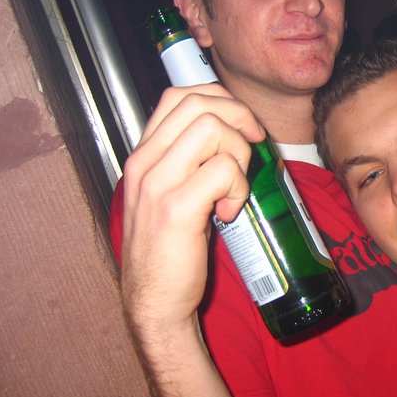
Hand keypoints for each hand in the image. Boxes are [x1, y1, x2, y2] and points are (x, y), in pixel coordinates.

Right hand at [120, 84, 265, 339]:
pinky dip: (238, 187)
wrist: (153, 300)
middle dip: (239, 118)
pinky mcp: (176, 209)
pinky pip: (223, 170)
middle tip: (253, 148)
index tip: (243, 126)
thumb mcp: (170, 194)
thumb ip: (189, 162)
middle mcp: (145, 163)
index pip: (179, 95)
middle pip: (199, 103)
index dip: (221, 100)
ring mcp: (157, 184)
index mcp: (144, 155)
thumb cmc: (170, 249)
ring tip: (234, 187)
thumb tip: (234, 132)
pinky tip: (228, 212)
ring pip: (213, 129)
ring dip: (239, 154)